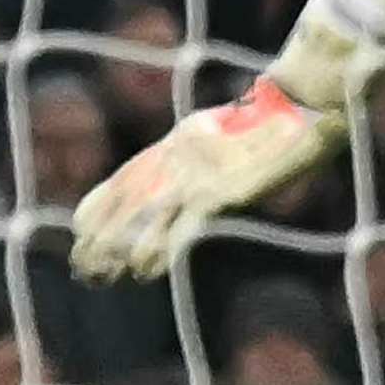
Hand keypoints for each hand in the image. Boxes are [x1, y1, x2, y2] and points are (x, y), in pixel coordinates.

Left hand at [66, 76, 342, 278]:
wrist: (302, 106)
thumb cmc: (278, 122)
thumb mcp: (229, 135)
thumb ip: (204, 153)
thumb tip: (193, 174)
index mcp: (175, 144)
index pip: (121, 180)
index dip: (96, 211)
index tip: (82, 235)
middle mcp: (175, 158)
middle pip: (123, 205)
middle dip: (98, 241)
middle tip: (86, 272)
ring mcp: (196, 175)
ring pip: (141, 220)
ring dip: (119, 253)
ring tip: (106, 278)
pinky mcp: (218, 193)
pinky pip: (179, 229)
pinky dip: (159, 252)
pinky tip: (145, 272)